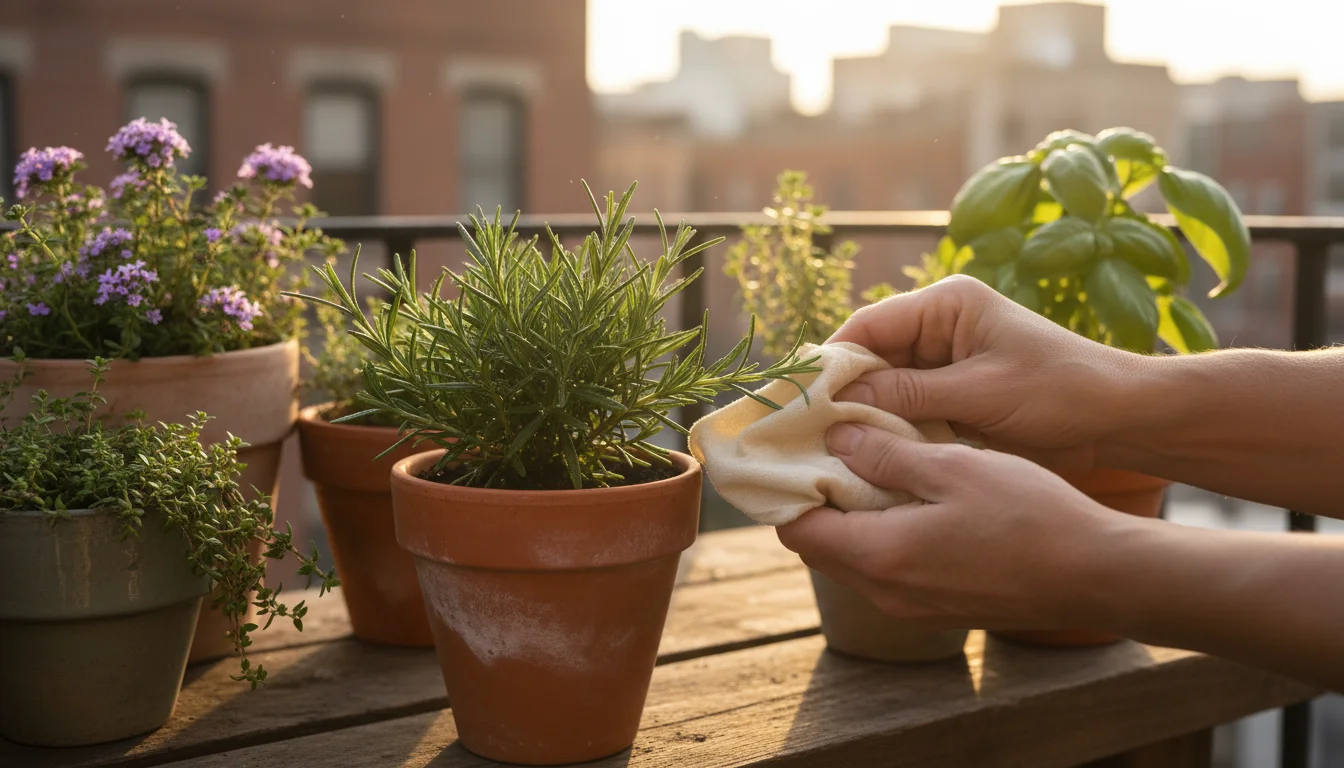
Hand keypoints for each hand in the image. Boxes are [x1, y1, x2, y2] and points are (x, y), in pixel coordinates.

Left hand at [776, 421, 1133, 630]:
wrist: (1098, 575)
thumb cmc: (1029, 515)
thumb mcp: (952, 468)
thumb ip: (886, 455)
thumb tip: (836, 438)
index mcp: (880, 557)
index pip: (797, 530)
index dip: (786, 490)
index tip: (792, 450)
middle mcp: (886, 592)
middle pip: (820, 547)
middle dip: (813, 500)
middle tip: (827, 448)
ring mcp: (913, 606)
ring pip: (853, 559)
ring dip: (849, 518)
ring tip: (868, 464)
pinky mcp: (939, 607)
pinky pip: (887, 570)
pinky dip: (880, 535)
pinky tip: (908, 497)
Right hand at [829, 275, 1140, 471]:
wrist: (1119, 419)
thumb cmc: (1059, 392)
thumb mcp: (980, 393)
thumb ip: (909, 396)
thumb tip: (841, 405)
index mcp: (946, 304)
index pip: (868, 325)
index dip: (831, 361)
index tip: (799, 399)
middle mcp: (939, 326)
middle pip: (870, 357)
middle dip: (843, 393)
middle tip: (806, 433)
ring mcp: (945, 361)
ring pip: (884, 387)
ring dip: (865, 416)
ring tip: (829, 449)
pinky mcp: (953, 393)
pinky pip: (907, 408)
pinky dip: (890, 430)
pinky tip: (868, 456)